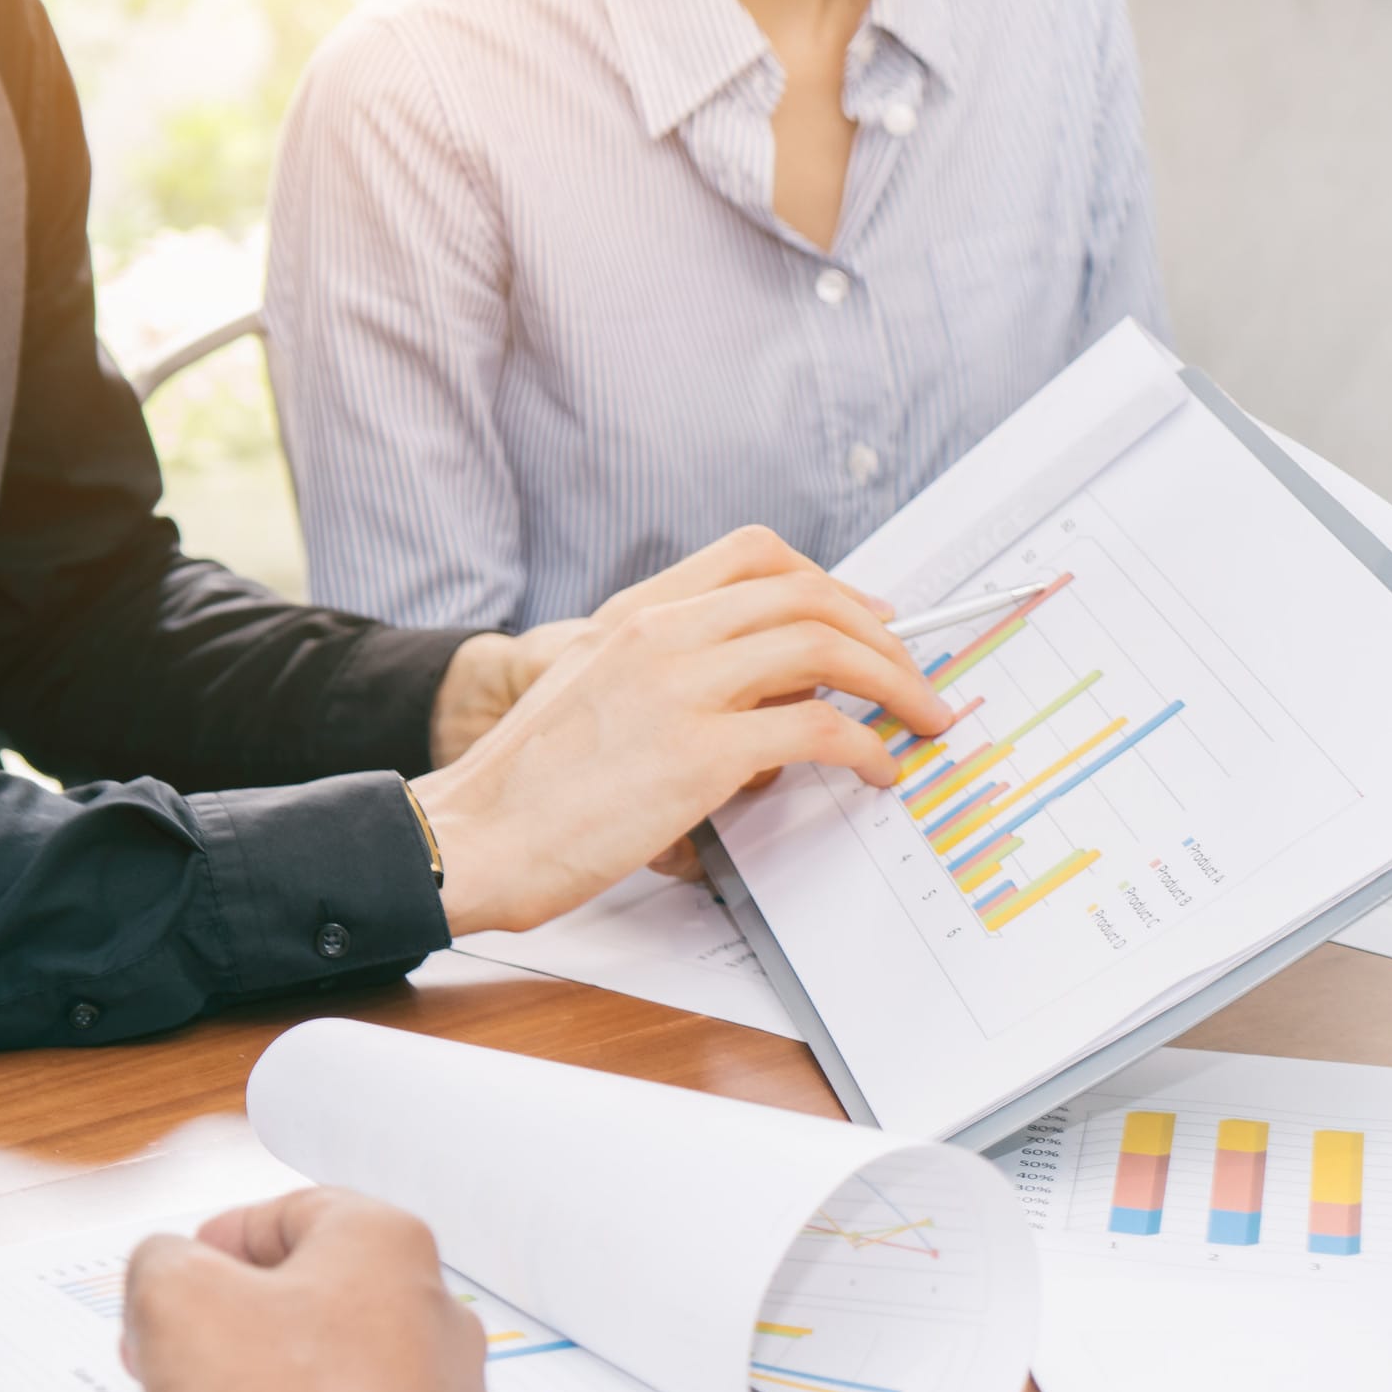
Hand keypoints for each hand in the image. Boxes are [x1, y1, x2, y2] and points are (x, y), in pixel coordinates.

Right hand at [123, 1188, 487, 1391]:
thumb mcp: (176, 1300)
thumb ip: (159, 1260)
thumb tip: (164, 1268)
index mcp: (385, 1243)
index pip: (291, 1211)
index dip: (221, 1239)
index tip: (186, 1268)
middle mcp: (431, 1311)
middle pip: (312, 1296)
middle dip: (234, 1322)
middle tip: (178, 1351)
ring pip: (334, 1370)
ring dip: (266, 1385)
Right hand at [426, 560, 891, 769]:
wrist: (472, 836)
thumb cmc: (526, 790)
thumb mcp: (591, 697)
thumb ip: (667, 679)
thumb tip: (763, 700)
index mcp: (633, 617)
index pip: (753, 555)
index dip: (828, 580)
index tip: (866, 615)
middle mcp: (660, 634)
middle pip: (805, 594)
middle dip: (880, 633)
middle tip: (912, 675)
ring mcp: (681, 687)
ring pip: (824, 646)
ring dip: (893, 680)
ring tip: (919, 718)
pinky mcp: (699, 753)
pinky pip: (819, 728)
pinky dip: (867, 746)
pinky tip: (876, 771)